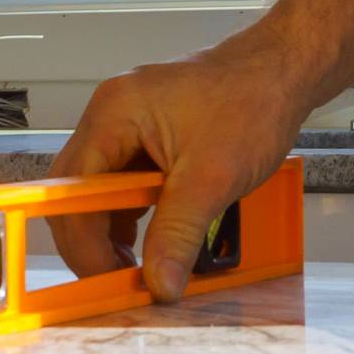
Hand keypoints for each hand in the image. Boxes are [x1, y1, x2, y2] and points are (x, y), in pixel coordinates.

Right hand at [48, 0, 353, 301]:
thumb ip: (179, 234)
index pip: (71, 192)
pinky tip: (158, 239)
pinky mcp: (148, 139)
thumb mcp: (212, 178)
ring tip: (143, 265)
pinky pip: (125, 184)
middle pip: (75, 193)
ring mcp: (128, 127)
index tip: (107, 279)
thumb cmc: (253, 98)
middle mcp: (111, 118)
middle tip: (121, 280)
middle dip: (94, 241)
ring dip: (115, 232)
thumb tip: (159, 282)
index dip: (84, 243)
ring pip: (99, 192)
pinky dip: (137, 217)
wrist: (283, 71)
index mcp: (113, 116)